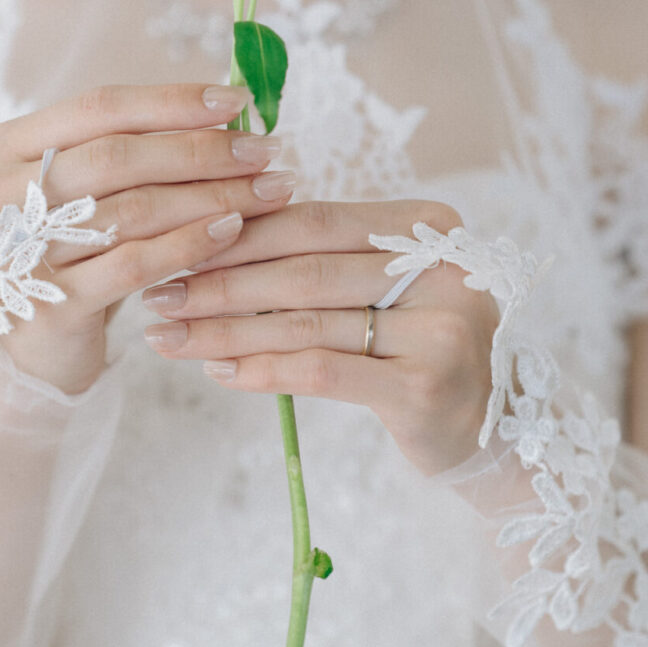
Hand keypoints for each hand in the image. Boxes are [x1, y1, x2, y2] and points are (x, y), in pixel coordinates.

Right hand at [0, 83, 295, 394]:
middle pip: (117, 156)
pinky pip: (135, 265)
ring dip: (211, 196)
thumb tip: (228, 114)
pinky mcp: (50, 305)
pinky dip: (190, 244)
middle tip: (265, 151)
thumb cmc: (70, 254)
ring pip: (133, 209)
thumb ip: (135, 149)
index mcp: (5, 146)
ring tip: (266, 191)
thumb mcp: (85, 192)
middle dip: (201, 150)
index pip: (99, 107)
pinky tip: (233, 231)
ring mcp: (17, 252)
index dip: (172, 101)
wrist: (31, 353)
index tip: (237, 101)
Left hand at [141, 199, 498, 476]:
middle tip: (159, 294)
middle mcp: (441, 267)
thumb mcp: (386, 285)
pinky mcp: (424, 387)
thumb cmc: (418, 344)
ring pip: (304, 321)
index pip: (315, 220)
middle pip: (305, 269)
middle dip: (220, 282)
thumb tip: (212, 233)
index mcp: (429, 224)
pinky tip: (216, 370)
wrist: (489, 426)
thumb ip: (326, 256)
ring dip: (225, 329)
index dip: (240, 233)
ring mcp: (438, 328)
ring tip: (169, 335)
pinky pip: (320, 371)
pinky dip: (261, 369)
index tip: (176, 245)